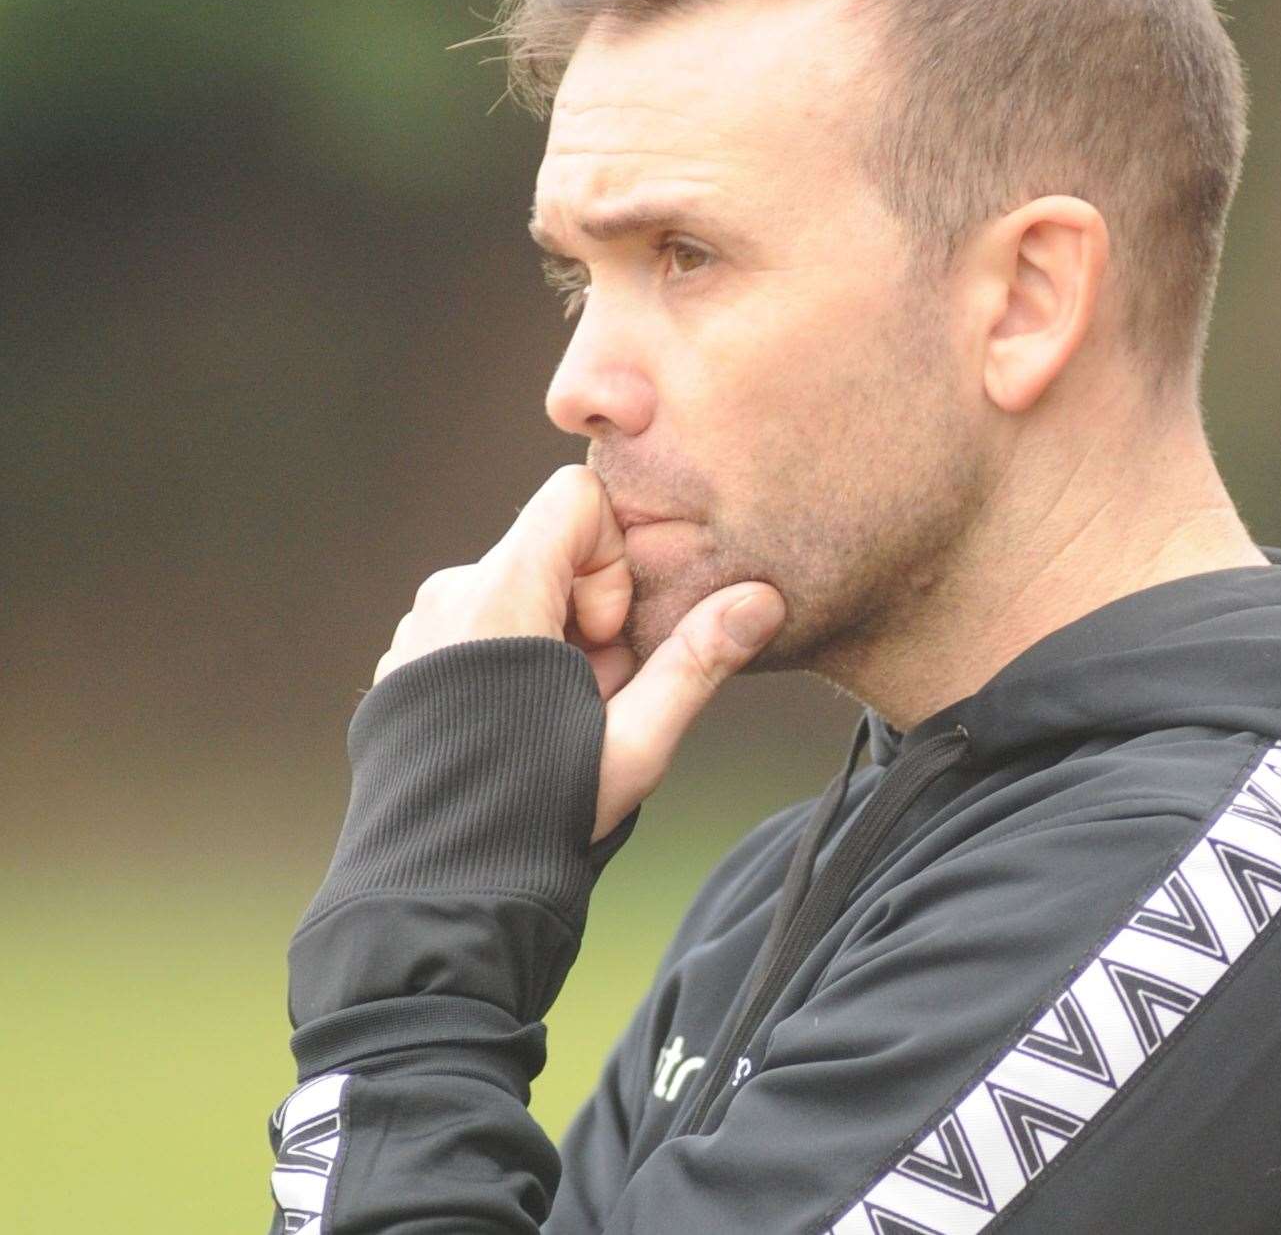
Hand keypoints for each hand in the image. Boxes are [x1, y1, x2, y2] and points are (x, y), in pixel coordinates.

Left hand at [374, 464, 785, 840]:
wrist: (434, 894)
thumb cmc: (537, 818)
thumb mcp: (635, 743)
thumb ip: (698, 659)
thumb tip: (762, 598)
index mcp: (499, 595)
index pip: (574, 498)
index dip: (613, 559)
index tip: (611, 642)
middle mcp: (448, 595)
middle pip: (549, 552)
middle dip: (590, 617)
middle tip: (593, 701)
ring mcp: (419, 629)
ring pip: (516, 593)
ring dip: (553, 645)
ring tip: (555, 726)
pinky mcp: (406, 662)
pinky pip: (475, 626)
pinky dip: (510, 664)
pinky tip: (515, 734)